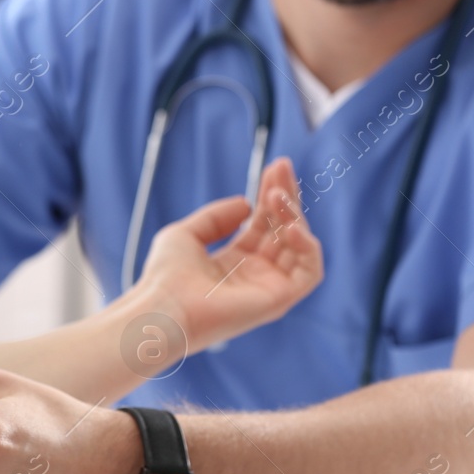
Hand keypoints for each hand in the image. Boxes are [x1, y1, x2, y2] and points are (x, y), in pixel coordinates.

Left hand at [134, 156, 321, 350]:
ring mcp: (268, 288)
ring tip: (277, 195)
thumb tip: (246, 203)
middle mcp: (255, 275)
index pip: (264, 223)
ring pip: (298, 245)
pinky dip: (308, 246)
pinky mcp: (278, 301)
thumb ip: (217, 216)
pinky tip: (290, 226)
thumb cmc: (165, 276)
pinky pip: (310, 272)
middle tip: (282, 167)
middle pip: (283, 229)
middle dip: (286, 196)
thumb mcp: (187, 233)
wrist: (163, 307)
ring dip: (294, 215)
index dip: (271, 194)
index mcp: (234, 262)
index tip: (275, 166)